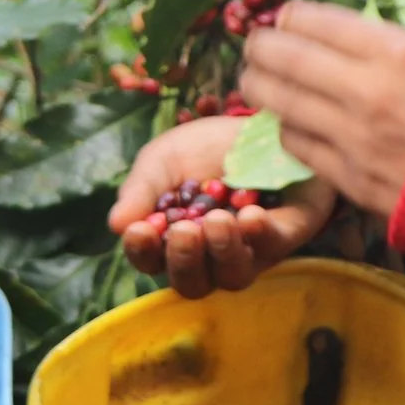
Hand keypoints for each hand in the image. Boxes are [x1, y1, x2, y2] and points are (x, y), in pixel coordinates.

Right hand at [107, 114, 337, 298]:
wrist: (260, 121)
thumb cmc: (206, 147)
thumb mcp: (164, 159)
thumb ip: (142, 190)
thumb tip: (116, 225)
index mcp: (173, 239)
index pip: (152, 261)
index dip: (143, 252)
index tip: (140, 229)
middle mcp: (211, 255)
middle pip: (193, 283)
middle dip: (184, 260)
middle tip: (184, 230)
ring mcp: (251, 250)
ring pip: (234, 276)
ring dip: (222, 251)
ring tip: (217, 220)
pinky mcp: (287, 234)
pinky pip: (274, 247)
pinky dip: (260, 235)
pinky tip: (251, 215)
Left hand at [240, 1, 404, 215]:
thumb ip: (402, 52)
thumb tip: (360, 44)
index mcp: (400, 54)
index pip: (320, 23)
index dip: (293, 18)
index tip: (285, 18)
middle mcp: (367, 91)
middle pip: (288, 59)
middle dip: (263, 47)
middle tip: (254, 45)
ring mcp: (353, 139)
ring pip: (282, 104)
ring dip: (261, 88)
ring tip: (255, 81)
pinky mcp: (349, 181)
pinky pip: (300, 148)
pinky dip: (287, 130)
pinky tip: (288, 124)